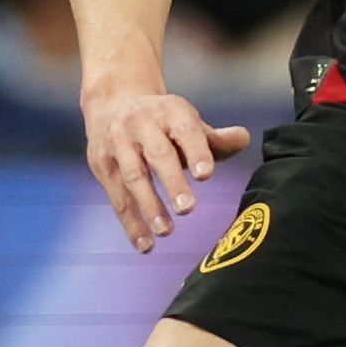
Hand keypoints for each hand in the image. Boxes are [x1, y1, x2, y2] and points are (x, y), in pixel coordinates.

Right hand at [82, 88, 250, 251]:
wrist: (113, 103)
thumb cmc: (161, 121)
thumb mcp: (188, 122)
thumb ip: (216, 138)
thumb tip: (243, 139)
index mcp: (170, 111)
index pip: (185, 130)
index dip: (196, 152)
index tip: (205, 175)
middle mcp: (141, 124)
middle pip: (157, 154)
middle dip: (172, 181)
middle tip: (188, 208)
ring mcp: (118, 144)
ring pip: (133, 176)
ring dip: (149, 205)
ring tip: (166, 230)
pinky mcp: (102, 165)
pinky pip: (117, 197)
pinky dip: (130, 223)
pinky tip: (144, 243)